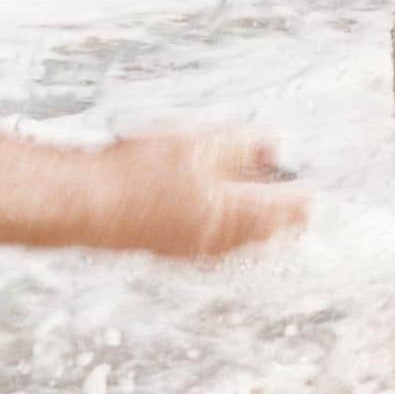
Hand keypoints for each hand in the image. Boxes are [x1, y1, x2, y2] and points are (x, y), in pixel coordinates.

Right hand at [91, 129, 308, 257]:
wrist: (81, 202)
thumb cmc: (137, 170)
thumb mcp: (201, 143)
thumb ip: (245, 146)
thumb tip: (278, 144)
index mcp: (229, 215)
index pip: (281, 214)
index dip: (300, 201)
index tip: (313, 193)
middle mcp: (213, 241)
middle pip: (262, 235)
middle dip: (283, 220)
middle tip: (299, 209)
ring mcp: (188, 250)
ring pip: (236, 244)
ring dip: (255, 228)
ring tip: (268, 215)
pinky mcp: (165, 248)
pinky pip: (210, 246)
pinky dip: (226, 232)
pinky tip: (220, 218)